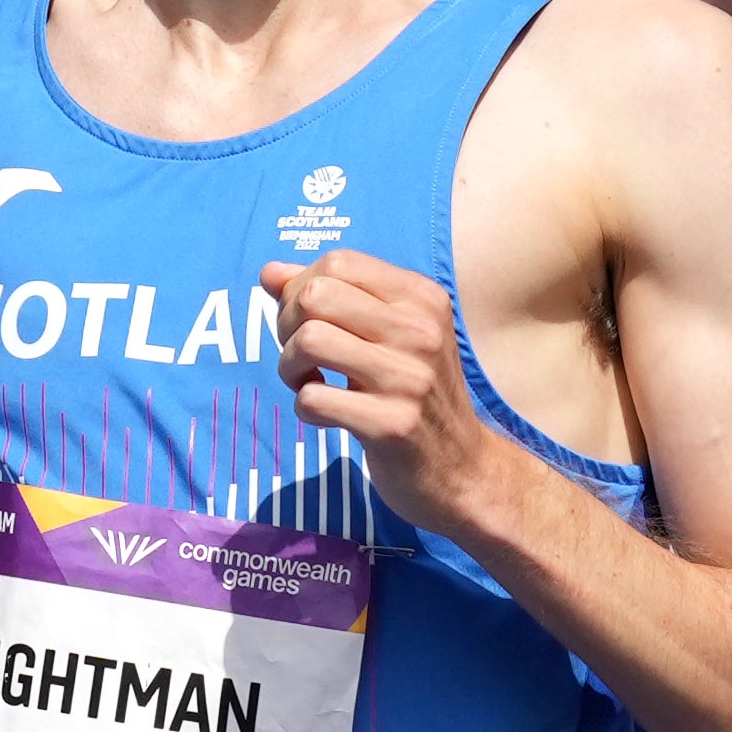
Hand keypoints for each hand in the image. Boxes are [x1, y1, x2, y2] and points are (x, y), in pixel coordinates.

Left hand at [269, 254, 535, 552]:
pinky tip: (325, 415)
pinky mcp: (392, 425)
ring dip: (290, 367)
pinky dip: (305, 408)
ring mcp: (408, 379)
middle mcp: (420, 331)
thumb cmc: (415, 396)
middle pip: (317, 295)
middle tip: (301, 354)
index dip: (302, 287)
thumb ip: (332, 298)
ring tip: (308, 383)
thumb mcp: (389, 336)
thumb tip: (269, 273)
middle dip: (288, 323)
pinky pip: (313, 399)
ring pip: (309, 341)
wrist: (462, 469)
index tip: (306, 320)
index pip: (339, 262)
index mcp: (422, 298)